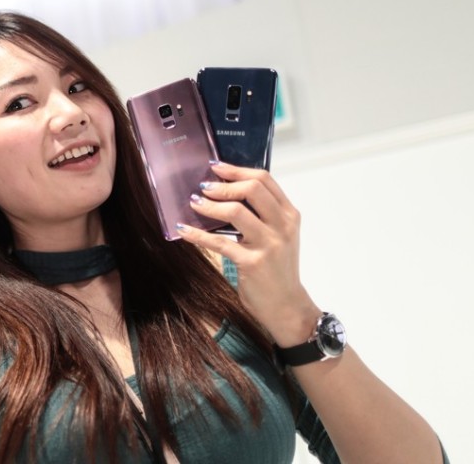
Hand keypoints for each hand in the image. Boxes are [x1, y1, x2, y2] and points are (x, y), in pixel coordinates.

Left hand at [175, 162, 320, 345]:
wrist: (287, 306)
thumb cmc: (277, 269)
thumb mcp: (278, 236)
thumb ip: (261, 214)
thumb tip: (226, 191)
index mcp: (289, 215)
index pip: (265, 180)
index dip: (237, 170)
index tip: (216, 166)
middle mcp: (282, 226)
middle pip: (252, 189)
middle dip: (224, 184)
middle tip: (204, 186)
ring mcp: (269, 244)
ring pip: (235, 211)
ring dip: (210, 205)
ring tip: (194, 203)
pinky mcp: (252, 262)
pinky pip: (219, 242)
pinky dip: (197, 234)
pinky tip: (184, 229)